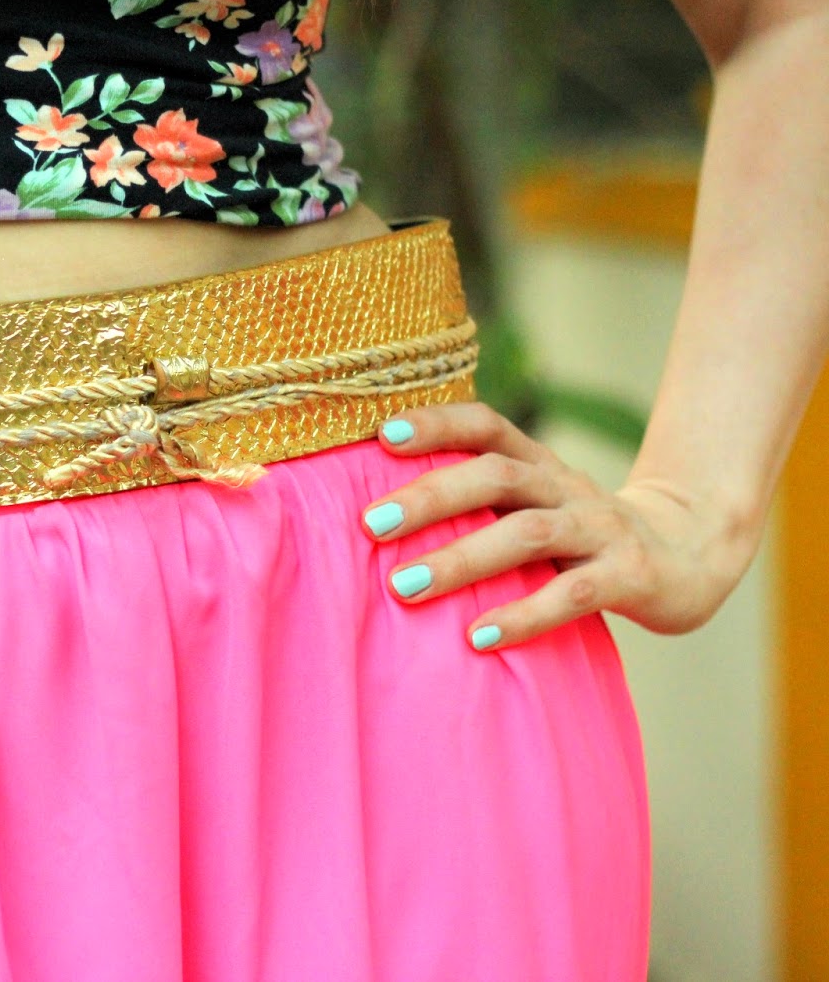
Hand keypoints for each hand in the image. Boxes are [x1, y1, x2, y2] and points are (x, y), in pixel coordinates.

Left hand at [359, 402, 755, 651]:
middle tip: (370, 525)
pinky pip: (573, 594)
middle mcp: (566, 487)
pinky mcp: (630, 577)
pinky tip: (478, 637)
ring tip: (404, 587)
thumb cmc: (581, 535)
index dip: (438, 424)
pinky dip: (524, 615)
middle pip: (496, 476)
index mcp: (538, 464)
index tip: (383, 435)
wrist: (690, 557)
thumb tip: (376, 517)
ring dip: (462, 559)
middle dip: (431, 498)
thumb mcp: (535, 505)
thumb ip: (478, 503)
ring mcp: (601, 530)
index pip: (487, 427)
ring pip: (527, 534)